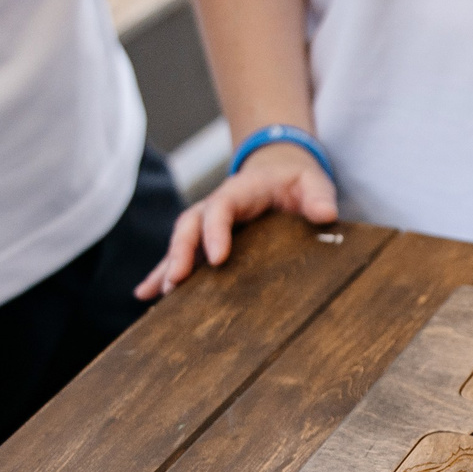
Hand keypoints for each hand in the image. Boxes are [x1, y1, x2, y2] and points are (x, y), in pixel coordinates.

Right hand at [136, 141, 336, 299]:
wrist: (280, 174)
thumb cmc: (297, 182)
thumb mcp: (313, 182)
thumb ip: (319, 196)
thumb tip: (325, 214)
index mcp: (240, 191)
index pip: (221, 207)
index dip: (215, 231)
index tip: (216, 258)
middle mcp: (216, 207)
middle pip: (190, 226)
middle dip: (180, 252)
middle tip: (176, 280)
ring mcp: (208, 225)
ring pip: (180, 244)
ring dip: (166, 268)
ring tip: (153, 296)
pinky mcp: (207, 241)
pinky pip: (182, 257)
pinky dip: (163, 275)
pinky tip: (147, 297)